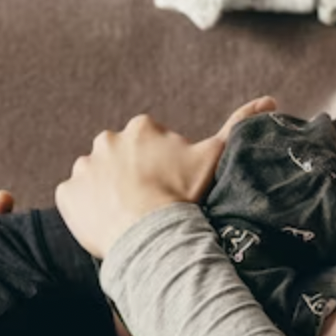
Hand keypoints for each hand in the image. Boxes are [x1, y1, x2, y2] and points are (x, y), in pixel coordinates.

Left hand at [55, 97, 276, 258]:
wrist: (150, 234)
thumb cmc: (182, 195)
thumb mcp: (214, 157)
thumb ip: (237, 126)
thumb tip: (270, 100)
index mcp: (140, 127)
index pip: (148, 143)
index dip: (160, 166)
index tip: (168, 186)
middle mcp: (105, 140)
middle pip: (119, 159)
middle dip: (129, 176)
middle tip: (147, 203)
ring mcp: (83, 167)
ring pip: (95, 178)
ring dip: (106, 192)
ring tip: (127, 217)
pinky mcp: (66, 194)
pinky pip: (74, 200)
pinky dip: (85, 210)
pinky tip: (106, 224)